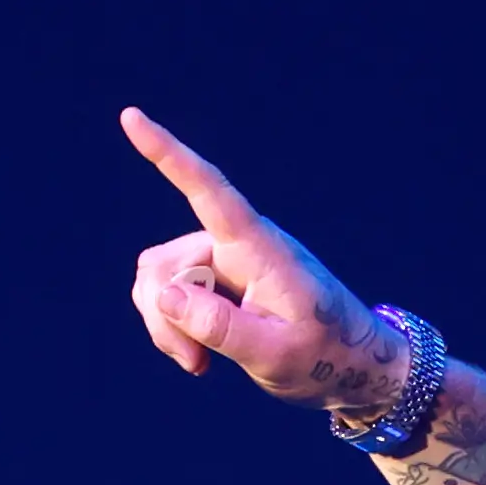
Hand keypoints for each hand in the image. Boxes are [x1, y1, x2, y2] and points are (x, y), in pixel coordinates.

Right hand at [121, 110, 401, 409]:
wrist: (354, 367)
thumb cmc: (326, 357)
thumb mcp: (275, 356)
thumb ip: (220, 328)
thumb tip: (164, 295)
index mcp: (260, 250)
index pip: (210, 192)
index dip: (169, 155)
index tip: (131, 117)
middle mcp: (237, 245)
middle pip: (165, 264)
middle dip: (165, 317)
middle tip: (196, 365)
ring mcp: (224, 262)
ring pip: (160, 281)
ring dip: (168, 326)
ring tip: (200, 364)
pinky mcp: (217, 283)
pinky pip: (169, 296)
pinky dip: (174, 327)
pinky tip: (200, 355)